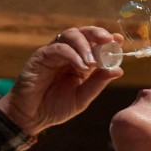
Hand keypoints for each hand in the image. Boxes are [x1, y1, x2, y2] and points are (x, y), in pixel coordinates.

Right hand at [0, 26, 123, 136]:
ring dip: (85, 45)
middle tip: (108, 40)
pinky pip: (58, 49)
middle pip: (82, 33)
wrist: (30, 117)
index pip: (94, 43)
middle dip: (97, 33)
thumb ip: (98, 83)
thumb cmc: (55, 108)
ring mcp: (53, 53)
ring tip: (93, 62)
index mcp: (79, 61)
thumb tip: (118, 70)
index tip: (119, 40)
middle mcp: (67, 54)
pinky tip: (81, 67)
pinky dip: (72, 55)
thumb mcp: (82, 98)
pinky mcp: (40, 57)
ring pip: (70, 36)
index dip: (106, 39)